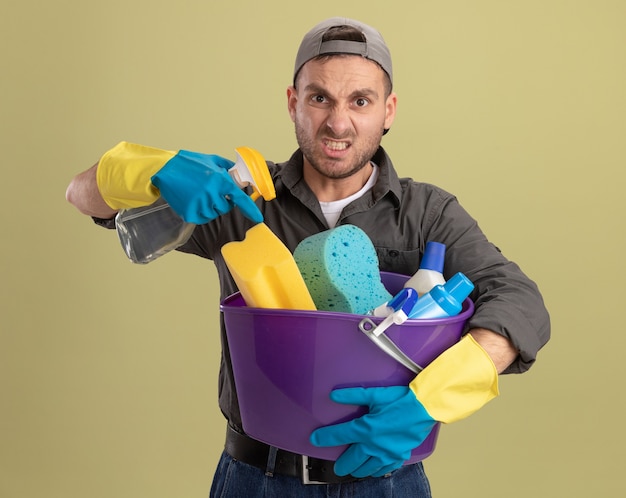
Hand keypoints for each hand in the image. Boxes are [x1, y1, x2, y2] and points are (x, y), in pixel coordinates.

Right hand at [151, 150, 262, 223]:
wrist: (165, 169)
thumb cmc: (188, 163)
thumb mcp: (211, 160)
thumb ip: (227, 168)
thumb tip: (240, 174)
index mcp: (219, 179)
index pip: (239, 198)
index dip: (249, 209)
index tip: (257, 218)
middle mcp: (211, 192)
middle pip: (225, 207)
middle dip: (222, 202)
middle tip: (212, 193)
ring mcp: (199, 203)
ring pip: (213, 213)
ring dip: (210, 207)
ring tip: (199, 195)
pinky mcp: (189, 212)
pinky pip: (201, 218)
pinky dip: (199, 212)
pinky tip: (193, 201)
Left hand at [310, 386, 436, 477]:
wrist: (425, 409)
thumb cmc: (401, 400)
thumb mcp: (374, 394)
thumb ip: (352, 395)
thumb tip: (333, 395)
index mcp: (366, 428)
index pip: (340, 435)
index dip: (325, 438)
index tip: (315, 439)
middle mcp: (374, 445)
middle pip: (352, 459)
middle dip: (342, 464)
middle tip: (337, 467)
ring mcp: (387, 453)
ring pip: (367, 468)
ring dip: (357, 470)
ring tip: (353, 469)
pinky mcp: (399, 456)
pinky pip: (384, 469)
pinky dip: (376, 470)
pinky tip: (374, 470)